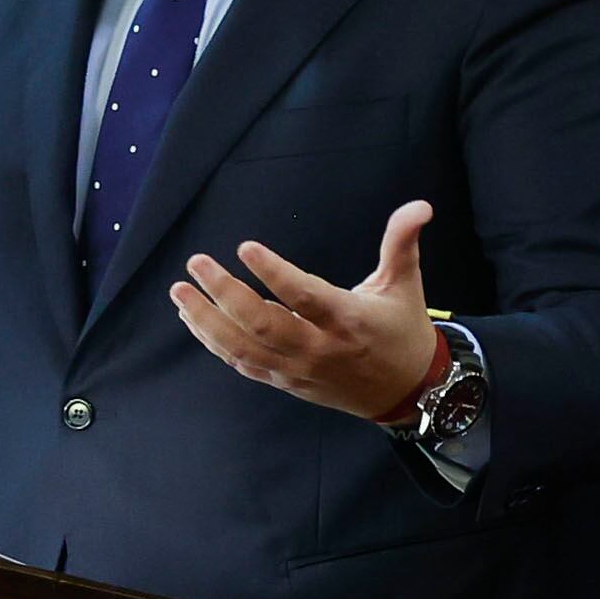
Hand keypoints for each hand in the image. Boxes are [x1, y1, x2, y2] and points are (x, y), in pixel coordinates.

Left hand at [172, 199, 440, 420]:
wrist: (407, 393)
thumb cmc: (402, 330)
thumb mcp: (406, 283)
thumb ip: (402, 241)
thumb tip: (420, 205)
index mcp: (347, 320)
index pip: (304, 296)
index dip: (273, 273)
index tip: (244, 248)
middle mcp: (319, 348)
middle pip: (263, 325)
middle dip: (224, 294)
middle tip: (197, 263)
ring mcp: (299, 369)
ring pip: (243, 348)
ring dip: (206, 320)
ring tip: (179, 292)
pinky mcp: (287, 382)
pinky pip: (243, 364)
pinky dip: (214, 343)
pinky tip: (193, 319)